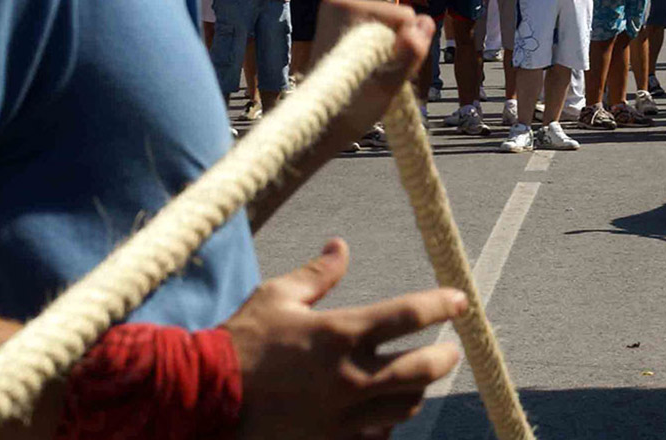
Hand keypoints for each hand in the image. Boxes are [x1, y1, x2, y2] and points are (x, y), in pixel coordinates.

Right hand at [223, 239, 465, 439]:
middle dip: (444, 358)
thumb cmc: (241, 340)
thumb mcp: (277, 295)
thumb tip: (342, 246)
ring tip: (418, 378)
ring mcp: (342, 414)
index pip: (409, 315)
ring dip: (418, 390)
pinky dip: (388, 423)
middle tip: (450, 350)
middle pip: (422, 370)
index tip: (459, 300)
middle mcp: (349, 377)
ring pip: (405, 406)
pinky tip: (385, 411)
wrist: (206, 395)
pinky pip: (378, 435)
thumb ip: (317, 273)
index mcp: (340, 334)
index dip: (442, 304)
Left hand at [310, 0, 434, 149]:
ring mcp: (338, 11)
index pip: (404, 16)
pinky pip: (379, 29)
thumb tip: (425, 22)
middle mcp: (338, 3)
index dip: (404, 47)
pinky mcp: (340, 21)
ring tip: (368, 75)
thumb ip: (409, 53)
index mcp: (345, 9)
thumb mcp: (386, 86)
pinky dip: (378, 50)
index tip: (384, 71)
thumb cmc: (352, 111)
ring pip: (390, 25)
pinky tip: (365, 69)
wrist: (323, 125)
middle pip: (396, 18)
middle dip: (395, 47)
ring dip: (387, 51)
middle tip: (377, 76)